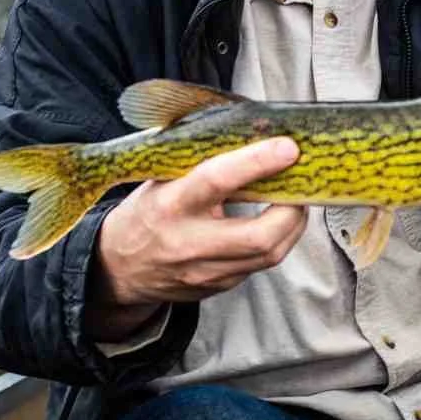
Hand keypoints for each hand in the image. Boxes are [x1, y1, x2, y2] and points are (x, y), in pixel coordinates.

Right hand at [84, 137, 307, 338]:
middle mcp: (189, 243)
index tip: (288, 147)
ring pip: (268, 255)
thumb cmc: (148, 211)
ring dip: (293, 225)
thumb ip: (201, 161)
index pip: (216, 180)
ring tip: (295, 202)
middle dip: (292, 210)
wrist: (119, 266)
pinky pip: (260, 265)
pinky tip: (276, 223)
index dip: (256, 162)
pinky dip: (277, 241)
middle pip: (259, 236)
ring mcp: (205, 272)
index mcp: (170, 204)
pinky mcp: (218, 288)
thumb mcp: (162, 179)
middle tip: (301, 186)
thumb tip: (253, 132)